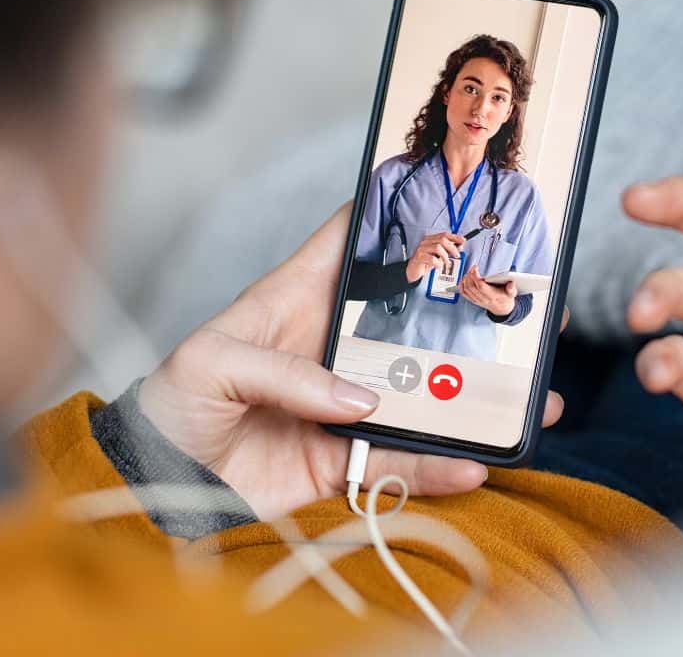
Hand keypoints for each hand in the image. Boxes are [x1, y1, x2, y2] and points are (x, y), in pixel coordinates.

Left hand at [138, 205, 566, 520]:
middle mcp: (331, 346)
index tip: (452, 198)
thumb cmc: (172, 405)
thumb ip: (284, 372)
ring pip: (422, 394)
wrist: (154, 483)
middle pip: (409, 319)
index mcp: (295, 299)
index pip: (350, 242)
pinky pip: (400, 461)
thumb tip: (361, 399)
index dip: (395, 215)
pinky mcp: (342, 459)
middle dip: (465, 310)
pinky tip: (475, 464)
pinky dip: (438, 467)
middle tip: (521, 303)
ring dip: (472, 397)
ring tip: (528, 396)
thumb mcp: (210, 363)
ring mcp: (343, 403)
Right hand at [405, 232, 463, 282]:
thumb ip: (448, 251)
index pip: (444, 234)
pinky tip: (438, 266)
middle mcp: (425, 242)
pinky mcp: (419, 257)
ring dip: (445, 256)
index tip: (462, 240)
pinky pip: (432, 258)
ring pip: (438, 248)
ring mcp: (421, 249)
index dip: (455, 237)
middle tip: (456, 255)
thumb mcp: (439, 256)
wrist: (412, 271)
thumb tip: (459, 246)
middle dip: (452, 248)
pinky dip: (438, 263)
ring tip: (445, 262)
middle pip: (442, 240)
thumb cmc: (425, 263)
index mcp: (430, 239)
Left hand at [459, 265, 516, 315]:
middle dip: (469, 275)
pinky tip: (464, 280)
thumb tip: (511, 283)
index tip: (475, 268)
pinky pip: (464, 293)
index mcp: (492, 296)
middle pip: (471, 286)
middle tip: (472, 268)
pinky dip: (461, 286)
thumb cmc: (505, 298)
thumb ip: (512, 288)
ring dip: (465, 279)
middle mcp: (483, 298)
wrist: (502, 309)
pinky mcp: (473, 300)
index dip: (476, 276)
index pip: (481, 286)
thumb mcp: (511, 293)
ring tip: (469, 272)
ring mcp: (477, 300)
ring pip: (466, 289)